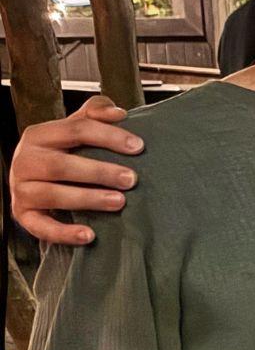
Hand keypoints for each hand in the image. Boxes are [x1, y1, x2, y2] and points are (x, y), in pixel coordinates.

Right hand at [10, 95, 143, 245]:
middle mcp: (24, 160)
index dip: (109, 137)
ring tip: (119, 202)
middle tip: (132, 179)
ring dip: (88, 199)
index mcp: (39, 135)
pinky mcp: (22, 214)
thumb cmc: (64, 150)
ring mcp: (21, 189)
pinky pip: (41, 227)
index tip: (138, 147)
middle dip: (100, 172)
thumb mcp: (76, 127)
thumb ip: (95, 114)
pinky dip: (64, 233)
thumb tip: (118, 114)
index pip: (76, 131)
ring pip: (52, 195)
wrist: (35, 175)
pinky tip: (90, 235)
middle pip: (62, 166)